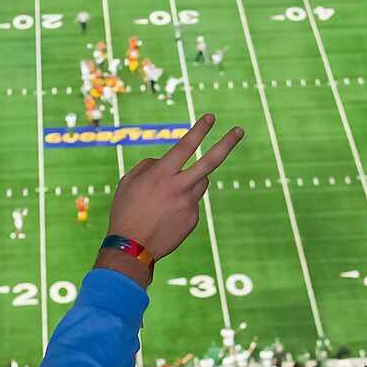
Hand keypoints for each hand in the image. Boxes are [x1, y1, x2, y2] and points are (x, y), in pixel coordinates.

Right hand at [101, 113, 242, 265]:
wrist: (132, 248)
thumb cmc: (126, 211)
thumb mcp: (128, 182)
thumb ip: (149, 166)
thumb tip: (165, 161)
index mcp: (161, 174)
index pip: (185, 146)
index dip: (199, 130)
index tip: (211, 118)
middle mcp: (179, 187)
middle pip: (210, 162)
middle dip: (226, 144)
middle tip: (240, 130)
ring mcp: (189, 203)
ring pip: (202, 182)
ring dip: (192, 180)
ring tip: (169, 196)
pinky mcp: (193, 218)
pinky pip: (192, 203)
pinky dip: (182, 204)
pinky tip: (165, 216)